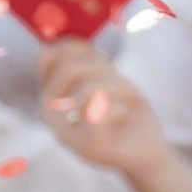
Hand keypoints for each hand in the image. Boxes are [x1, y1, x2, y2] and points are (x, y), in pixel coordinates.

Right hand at [39, 39, 160, 177]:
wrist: (146, 151)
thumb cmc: (126, 110)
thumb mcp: (107, 78)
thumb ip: (87, 60)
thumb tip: (65, 39)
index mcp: (50, 94)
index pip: (46, 55)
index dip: (74, 46)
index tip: (99, 56)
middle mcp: (49, 114)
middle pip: (68, 68)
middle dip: (103, 67)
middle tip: (122, 81)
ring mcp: (64, 133)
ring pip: (88, 88)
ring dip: (119, 87)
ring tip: (128, 98)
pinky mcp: (86, 146)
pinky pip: (102, 110)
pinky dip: (121, 106)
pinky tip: (124, 115)